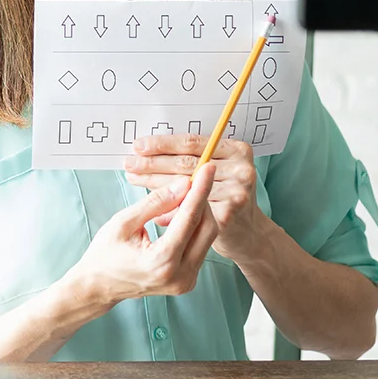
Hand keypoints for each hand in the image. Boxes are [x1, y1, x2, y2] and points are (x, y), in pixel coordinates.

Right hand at [66, 163, 219, 306]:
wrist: (99, 286)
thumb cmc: (105, 254)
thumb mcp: (124, 222)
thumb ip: (156, 202)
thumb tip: (184, 184)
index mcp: (161, 261)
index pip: (190, 218)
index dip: (200, 189)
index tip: (208, 167)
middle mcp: (179, 275)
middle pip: (207, 228)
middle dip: (202, 201)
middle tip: (193, 180)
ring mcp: (186, 281)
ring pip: (206, 237)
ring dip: (197, 214)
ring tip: (176, 202)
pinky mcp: (189, 281)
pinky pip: (200, 247)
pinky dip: (192, 229)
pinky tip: (176, 220)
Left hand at [123, 134, 268, 262]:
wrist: (248, 235)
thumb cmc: (224, 199)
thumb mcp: (214, 174)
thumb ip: (191, 162)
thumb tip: (147, 152)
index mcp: (238, 150)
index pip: (193, 143)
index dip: (163, 144)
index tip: (139, 145)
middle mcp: (241, 169)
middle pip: (187, 163)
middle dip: (154, 163)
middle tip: (130, 162)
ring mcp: (237, 191)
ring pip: (184, 186)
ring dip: (155, 183)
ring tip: (133, 178)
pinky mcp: (228, 214)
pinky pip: (188, 209)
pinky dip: (167, 209)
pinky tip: (150, 207)